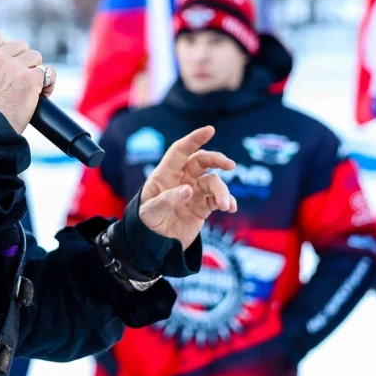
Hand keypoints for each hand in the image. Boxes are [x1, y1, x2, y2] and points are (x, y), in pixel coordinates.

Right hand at [0, 31, 55, 132]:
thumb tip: (4, 66)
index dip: (6, 48)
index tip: (7, 62)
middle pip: (20, 44)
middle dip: (22, 60)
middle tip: (18, 80)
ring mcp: (13, 66)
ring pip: (35, 56)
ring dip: (35, 71)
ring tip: (29, 89)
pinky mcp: (30, 79)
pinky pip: (48, 72)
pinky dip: (47, 84)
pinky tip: (41, 95)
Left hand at [139, 126, 236, 248]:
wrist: (153, 245)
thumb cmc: (145, 223)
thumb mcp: (150, 211)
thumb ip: (167, 199)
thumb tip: (189, 190)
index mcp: (165, 174)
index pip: (180, 151)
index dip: (194, 139)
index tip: (209, 130)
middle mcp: (181, 179)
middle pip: (201, 161)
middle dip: (216, 159)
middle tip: (229, 165)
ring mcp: (193, 192)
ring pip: (213, 182)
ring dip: (222, 191)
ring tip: (224, 205)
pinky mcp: (202, 207)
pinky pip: (218, 199)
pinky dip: (227, 201)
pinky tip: (230, 208)